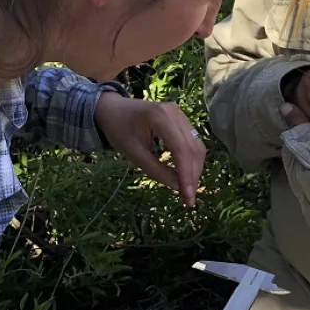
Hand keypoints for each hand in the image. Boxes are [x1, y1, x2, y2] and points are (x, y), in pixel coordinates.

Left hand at [95, 92, 204, 206]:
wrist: (112, 109)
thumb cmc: (119, 130)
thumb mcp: (134, 154)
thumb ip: (157, 171)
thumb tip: (178, 187)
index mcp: (160, 116)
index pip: (181, 149)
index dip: (186, 174)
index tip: (187, 197)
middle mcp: (175, 112)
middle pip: (193, 148)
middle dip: (193, 175)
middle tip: (188, 200)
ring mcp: (180, 114)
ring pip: (197, 145)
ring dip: (195, 169)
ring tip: (188, 191)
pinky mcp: (181, 119)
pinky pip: (192, 141)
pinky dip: (191, 160)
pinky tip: (186, 175)